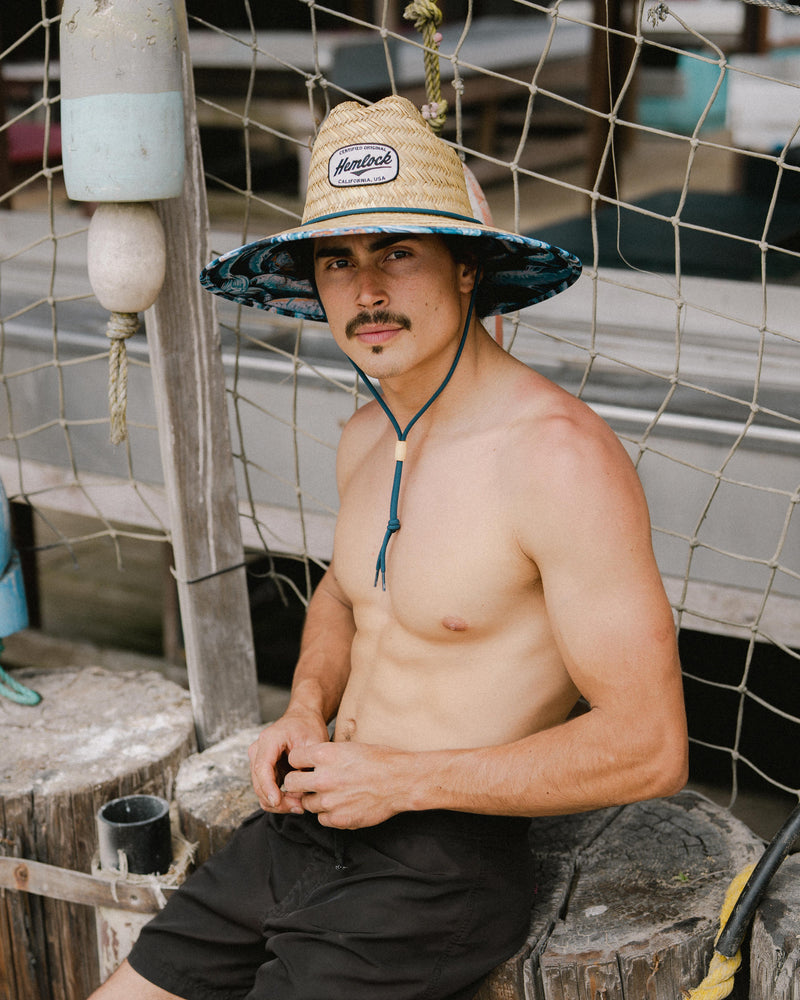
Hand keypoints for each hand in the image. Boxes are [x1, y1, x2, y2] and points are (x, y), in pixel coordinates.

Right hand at [248, 712, 329, 813]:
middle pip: (259, 783)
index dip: (269, 788)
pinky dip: (278, 798)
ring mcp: (258, 760)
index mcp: (269, 740)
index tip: (278, 801)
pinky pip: (266, 789)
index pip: (262, 768)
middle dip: (277, 800)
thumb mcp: (314, 743)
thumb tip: (300, 792)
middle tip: (299, 807)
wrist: (304, 718)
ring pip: (261, 790)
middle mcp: (258, 750)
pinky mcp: (264, 769)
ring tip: (300, 805)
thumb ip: (307, 766)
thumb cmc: (309, 727)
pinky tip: (295, 801)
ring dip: (278, 802)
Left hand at [282, 741, 413, 828]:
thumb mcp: (349, 747)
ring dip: (315, 799)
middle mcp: (323, 778)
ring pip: (306, 803)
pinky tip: (342, 805)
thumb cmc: (379, 760)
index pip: (293, 758)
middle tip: (309, 782)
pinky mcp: (339, 819)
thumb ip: (325, 756)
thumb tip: (309, 762)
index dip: (299, 761)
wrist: (401, 781)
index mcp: (325, 755)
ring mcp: (329, 801)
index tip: (305, 764)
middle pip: (292, 782)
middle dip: (299, 782)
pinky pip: (321, 819)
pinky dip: (328, 814)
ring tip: (333, 794)